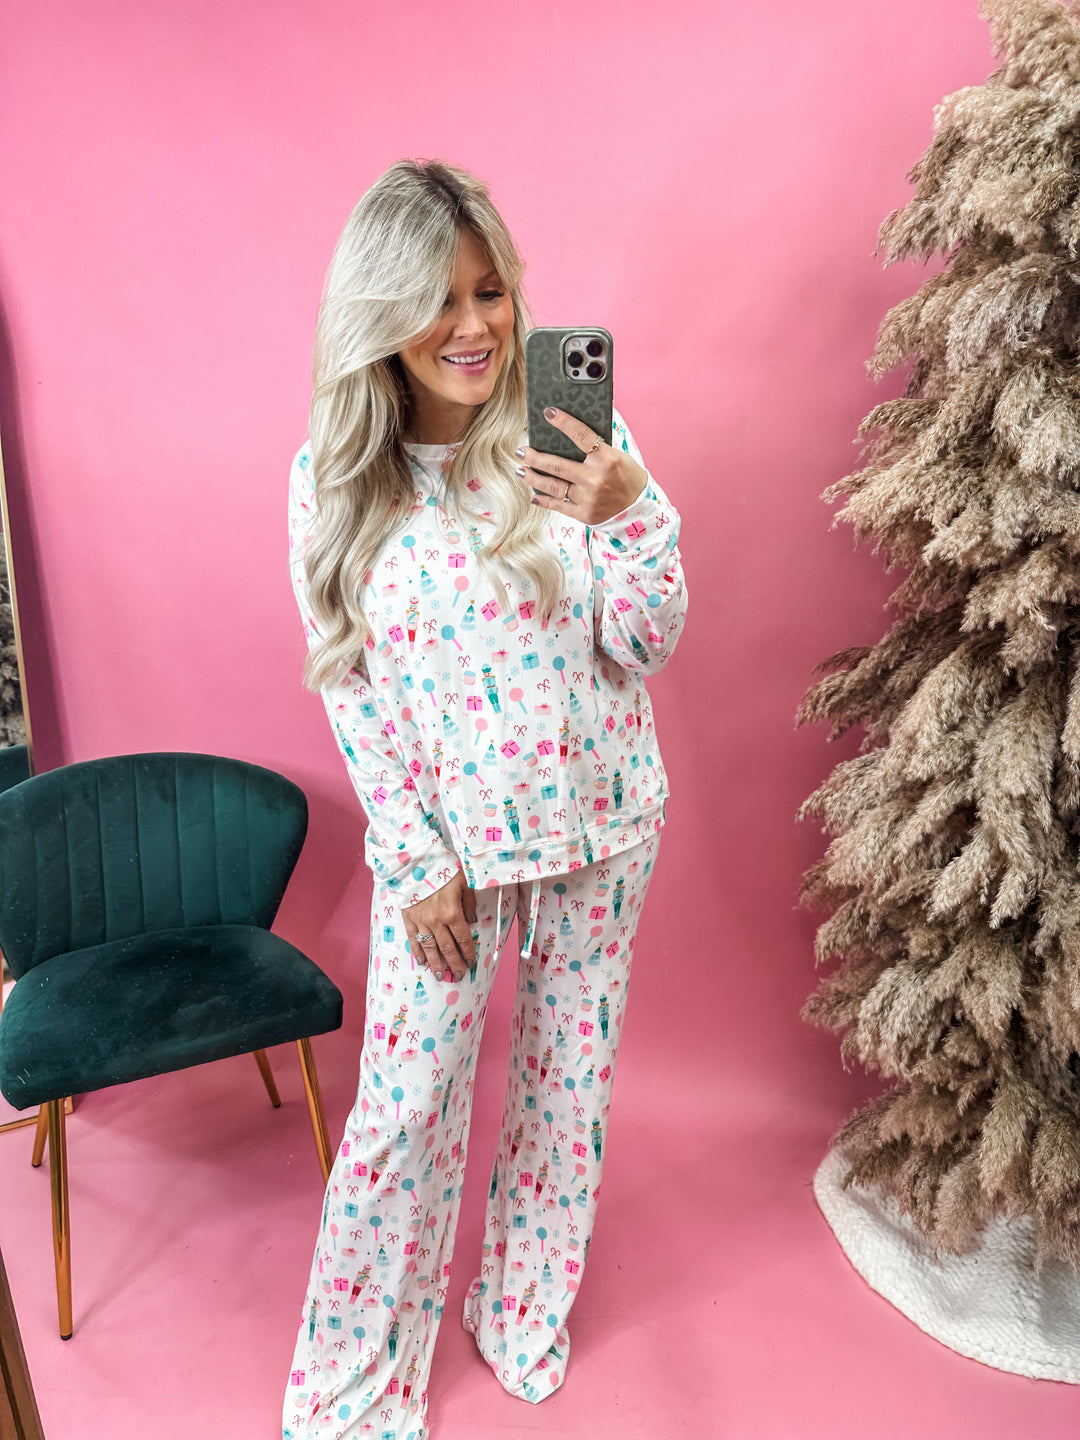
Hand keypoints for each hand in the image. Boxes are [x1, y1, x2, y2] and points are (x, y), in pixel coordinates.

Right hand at [401, 871, 477, 982]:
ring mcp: (421, 921)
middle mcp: (437, 921)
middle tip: (458, 976)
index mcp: (452, 913)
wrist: (415, 862)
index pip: (463, 939)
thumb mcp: (464, 881)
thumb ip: (469, 902)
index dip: (468, 953)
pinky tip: (422, 961)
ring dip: (436, 964)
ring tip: (439, 976)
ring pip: (430, 948)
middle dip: (454, 964)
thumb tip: (472, 919)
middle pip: (447, 948)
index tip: (470, 963)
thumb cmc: (442, 869)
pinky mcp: (409, 918)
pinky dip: (418, 952)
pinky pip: (413, 939)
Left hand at [515, 406, 647, 524]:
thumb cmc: (628, 478)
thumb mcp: (618, 457)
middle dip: (534, 457)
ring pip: (552, 486)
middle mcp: (595, 479)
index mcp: (607, 459)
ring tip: (521, 470)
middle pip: (557, 465)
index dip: (563, 422)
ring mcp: (588, 498)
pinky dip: (544, 501)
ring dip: (532, 477)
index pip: (581, 435)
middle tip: (520, 451)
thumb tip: (566, 437)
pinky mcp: (584, 514)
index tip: (548, 413)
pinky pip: (558, 506)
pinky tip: (534, 496)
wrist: (640, 509)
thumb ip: (595, 449)